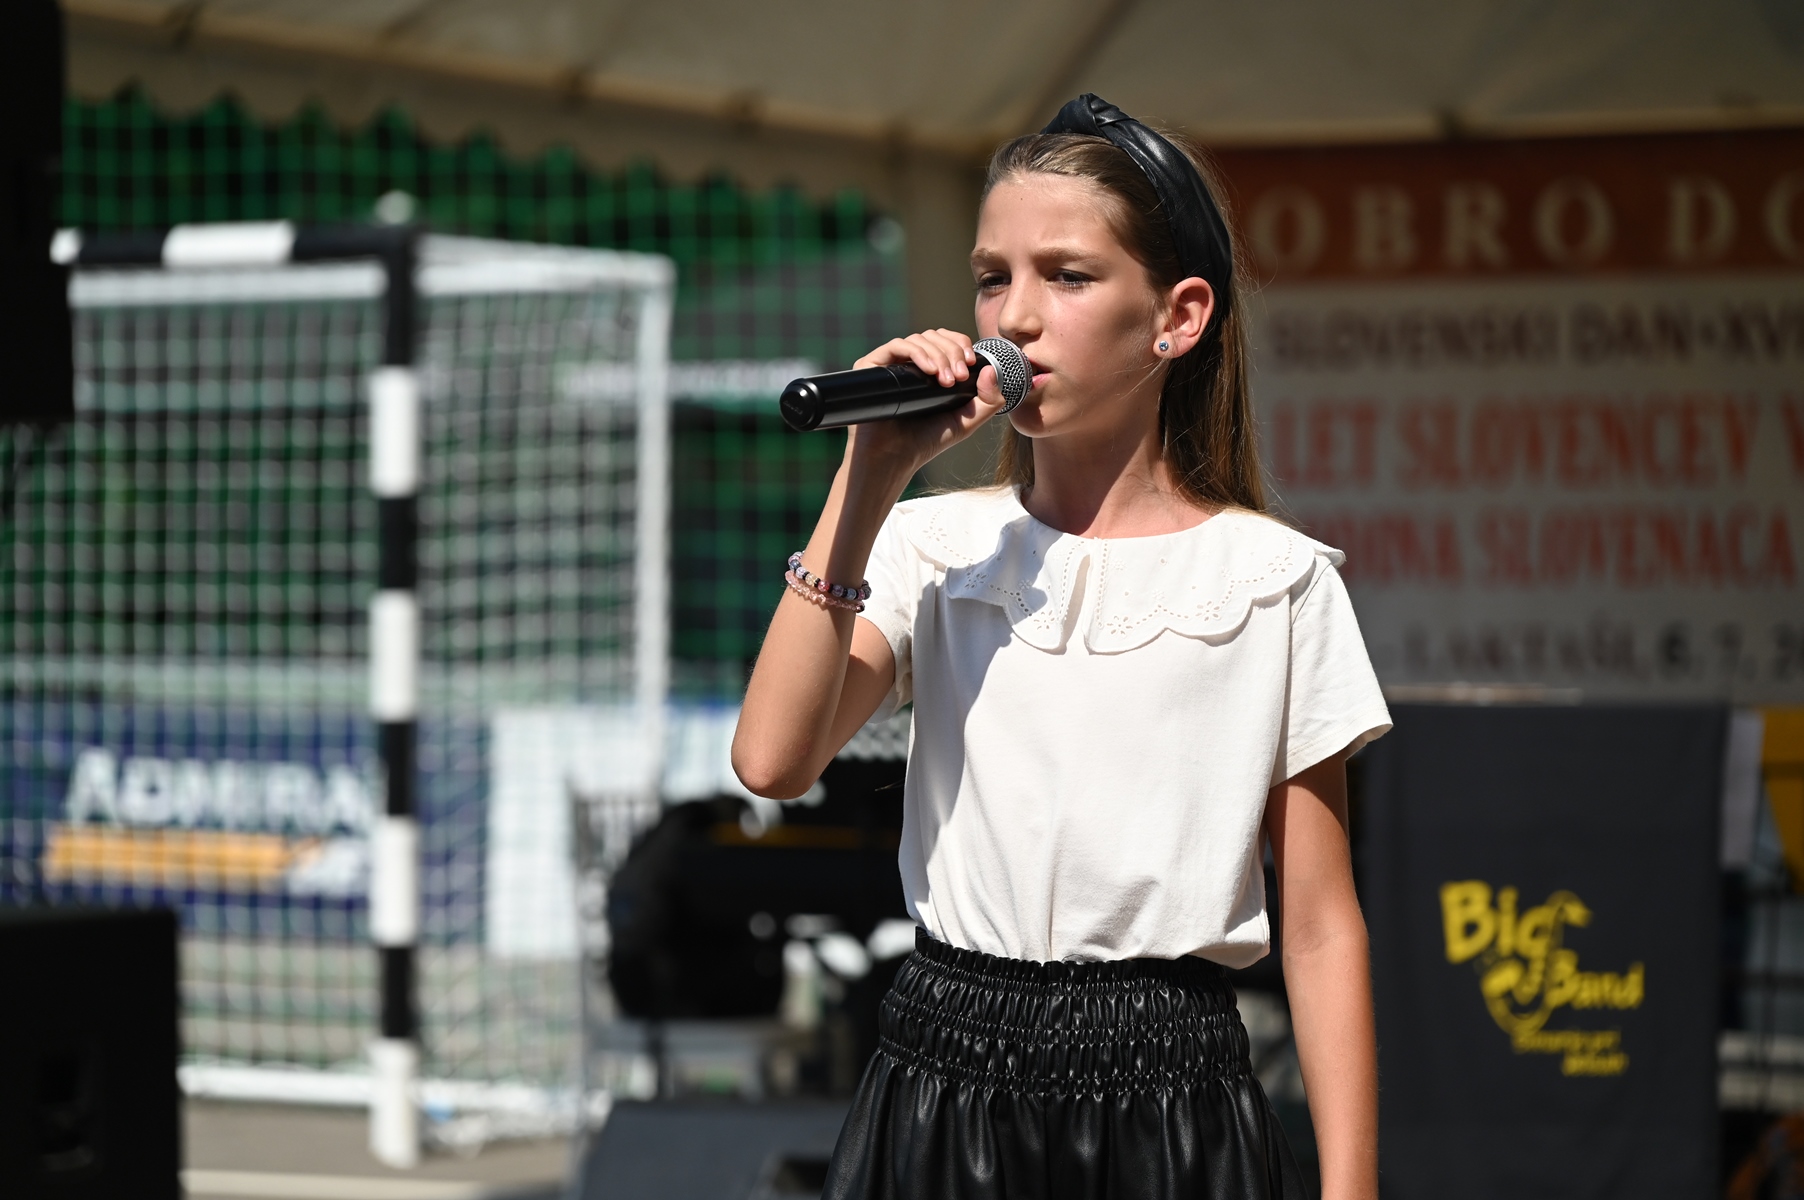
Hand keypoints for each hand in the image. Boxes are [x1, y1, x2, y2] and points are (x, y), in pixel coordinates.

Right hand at [842, 329, 1009, 480]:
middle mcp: (909, 363)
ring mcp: (890, 363)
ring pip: (918, 339)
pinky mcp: (871, 365)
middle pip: (934, 336)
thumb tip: (991, 370)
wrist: (894, 458)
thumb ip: (988, 400)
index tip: (971, 362)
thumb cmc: (926, 441)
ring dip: (938, 355)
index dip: (960, 344)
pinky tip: (929, 371)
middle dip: (952, 352)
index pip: (946, 340)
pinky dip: (917, 353)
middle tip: (959, 377)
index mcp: (930, 369)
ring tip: (946, 381)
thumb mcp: (967, 421)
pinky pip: (896, 346)